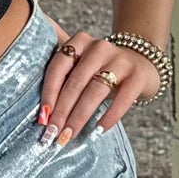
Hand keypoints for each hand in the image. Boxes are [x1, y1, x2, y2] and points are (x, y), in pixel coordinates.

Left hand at [36, 26, 160, 145]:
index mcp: (80, 41)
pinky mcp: (137, 75)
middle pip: (75, 82)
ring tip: (70, 135)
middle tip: (53, 134)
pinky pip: (122, 98)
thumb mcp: (81, 64)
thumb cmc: (101, 69)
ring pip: (96, 90)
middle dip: (62, 111)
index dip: (48, 93)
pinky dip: (109, 116)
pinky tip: (98, 130)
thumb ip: (61, 75)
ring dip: (80, 116)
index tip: (41, 118)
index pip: (58, 66)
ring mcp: (121, 59)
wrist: (143, 62)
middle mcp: (100, 46)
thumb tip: (35, 110)